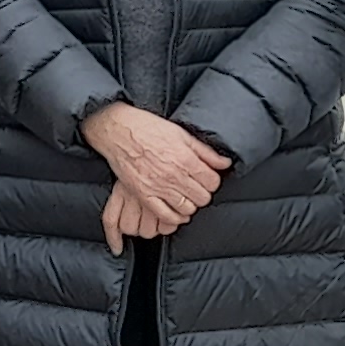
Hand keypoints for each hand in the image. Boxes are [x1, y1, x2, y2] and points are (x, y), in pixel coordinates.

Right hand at [84, 101, 228, 252]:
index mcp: (186, 159)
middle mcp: (174, 176)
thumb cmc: (149, 128)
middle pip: (203, 198)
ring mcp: (159, 187)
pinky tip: (175, 210)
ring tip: (185, 197)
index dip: (212, 181)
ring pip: (187, 209)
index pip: (213, 182)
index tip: (206, 178)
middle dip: (202, 193)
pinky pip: (165, 216)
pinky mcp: (144, 195)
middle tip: (195, 187)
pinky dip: (174, 217)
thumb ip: (205, 152)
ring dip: (189, 205)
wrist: (118, 130)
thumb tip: (225, 163)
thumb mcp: (182, 134)